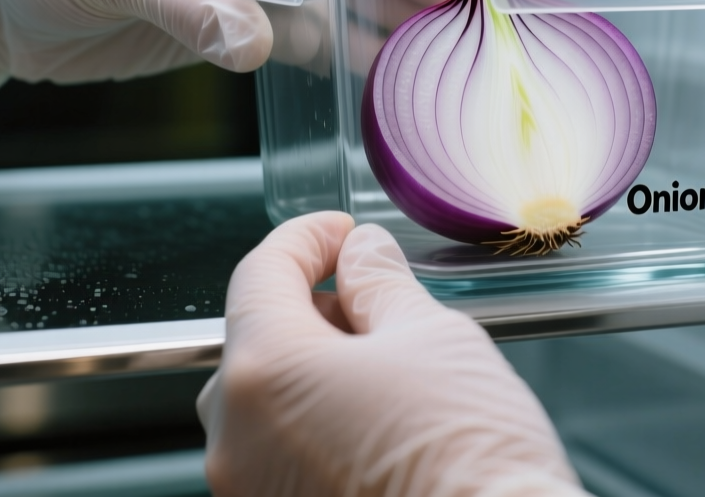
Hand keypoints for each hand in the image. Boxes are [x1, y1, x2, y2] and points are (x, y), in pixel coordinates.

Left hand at [197, 213, 586, 496]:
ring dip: (314, 375)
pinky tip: (377, 427)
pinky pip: (279, 459)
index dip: (305, 239)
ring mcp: (250, 492)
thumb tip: (363, 256)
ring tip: (389, 374)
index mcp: (265, 373)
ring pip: (264, 407)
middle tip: (374, 303)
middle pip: (256, 343)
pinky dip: (316, 430)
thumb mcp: (433, 338)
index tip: (338, 233)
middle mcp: (236, 439)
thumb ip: (381, 285)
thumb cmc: (468, 461)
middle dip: (312, 311)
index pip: (260, 274)